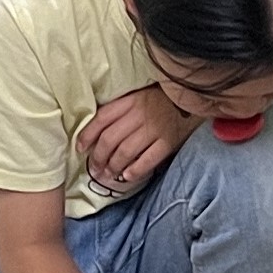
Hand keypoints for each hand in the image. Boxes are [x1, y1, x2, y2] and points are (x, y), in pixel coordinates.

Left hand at [77, 85, 194, 191]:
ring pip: (126, 151)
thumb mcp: (138, 96)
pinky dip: (135, 170)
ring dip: (113, 167)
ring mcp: (154, 129)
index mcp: (130, 101)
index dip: (87, 135)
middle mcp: (139, 114)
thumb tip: (97, 131)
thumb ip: (121, 110)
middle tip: (94, 169)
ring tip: (108, 175)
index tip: (80, 148)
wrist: (192, 98)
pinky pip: (148, 159)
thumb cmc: (161, 99)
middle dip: (98, 157)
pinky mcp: (168, 142)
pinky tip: (127, 176)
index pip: (102, 119)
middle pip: (110, 139)